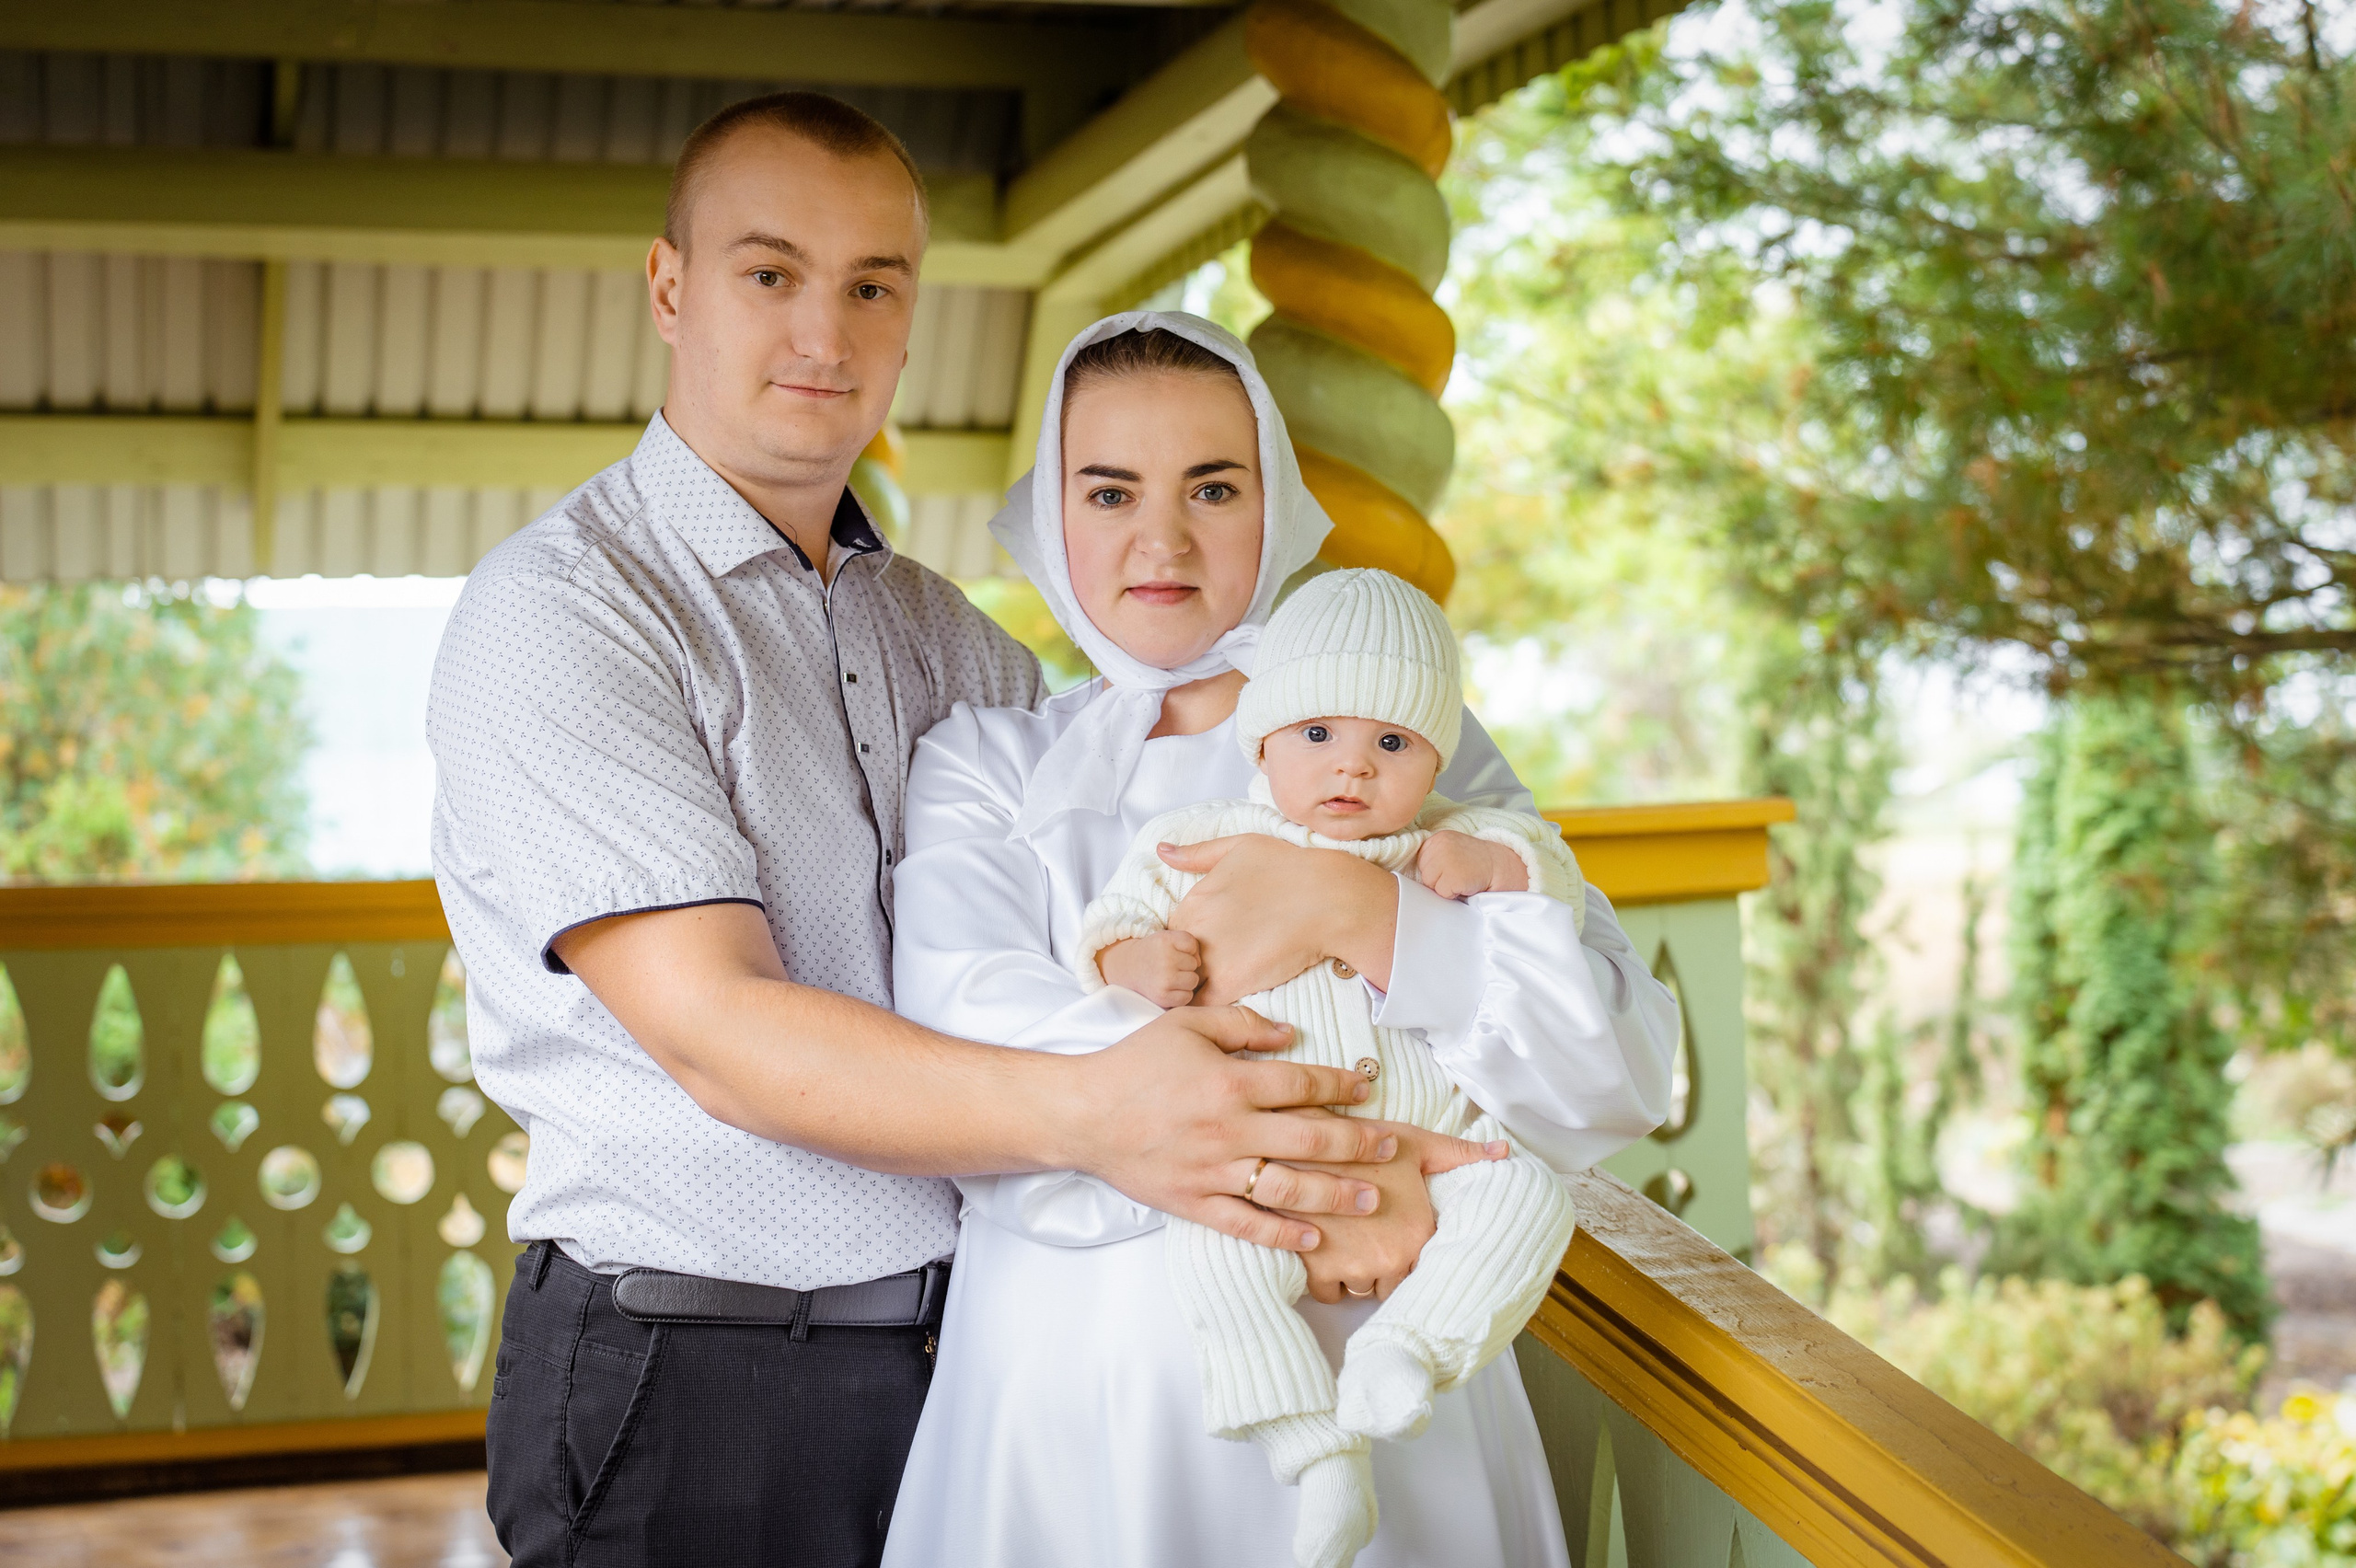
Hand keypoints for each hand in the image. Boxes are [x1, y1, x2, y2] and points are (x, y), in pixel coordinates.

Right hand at [1067, 1005, 1409, 1251]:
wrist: (1082, 1113)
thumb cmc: (1134, 1064)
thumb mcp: (1188, 1025)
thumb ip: (1243, 1026)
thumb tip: (1290, 1036)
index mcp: (1230, 1083)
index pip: (1303, 1085)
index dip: (1342, 1085)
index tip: (1366, 1088)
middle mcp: (1229, 1131)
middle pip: (1311, 1140)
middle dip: (1359, 1144)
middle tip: (1392, 1147)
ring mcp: (1213, 1172)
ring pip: (1288, 1188)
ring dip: (1336, 1194)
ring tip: (1371, 1198)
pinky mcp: (1195, 1203)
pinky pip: (1246, 1225)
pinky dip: (1282, 1235)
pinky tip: (1314, 1238)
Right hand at [1096, 932, 1201, 1008]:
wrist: (1129, 968)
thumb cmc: (1155, 952)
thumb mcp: (1168, 937)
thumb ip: (1189, 943)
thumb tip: (1199, 964)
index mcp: (1165, 940)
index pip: (1192, 944)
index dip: (1186, 949)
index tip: (1173, 951)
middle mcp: (1164, 959)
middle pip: (1194, 964)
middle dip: (1185, 965)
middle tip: (1168, 965)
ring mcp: (1164, 979)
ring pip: (1193, 981)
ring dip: (1185, 980)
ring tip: (1170, 976)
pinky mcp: (1162, 996)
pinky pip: (1187, 997)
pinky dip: (1181, 994)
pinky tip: (1169, 988)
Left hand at [1161, 835, 1398, 1004]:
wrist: (1329, 899)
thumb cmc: (1290, 868)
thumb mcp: (1240, 847)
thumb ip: (1198, 853)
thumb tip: (1162, 851)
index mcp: (1193, 901)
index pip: (1171, 934)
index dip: (1187, 945)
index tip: (1208, 948)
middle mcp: (1194, 930)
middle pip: (1174, 962)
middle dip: (1186, 969)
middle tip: (1216, 971)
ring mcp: (1210, 958)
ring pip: (1183, 985)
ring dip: (1194, 990)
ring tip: (1221, 987)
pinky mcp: (1230, 984)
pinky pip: (1202, 1005)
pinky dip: (1208, 1007)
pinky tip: (1229, 999)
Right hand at [1277, 1119, 1510, 1301]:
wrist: (1298, 1143)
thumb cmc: (1360, 1141)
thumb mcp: (1413, 1142)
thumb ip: (1459, 1153)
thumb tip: (1504, 1151)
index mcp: (1418, 1233)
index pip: (1422, 1267)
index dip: (1407, 1252)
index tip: (1394, 1236)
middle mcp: (1391, 1259)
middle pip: (1391, 1284)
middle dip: (1380, 1267)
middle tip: (1367, 1238)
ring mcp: (1353, 1268)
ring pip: (1360, 1289)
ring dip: (1355, 1274)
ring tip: (1346, 1242)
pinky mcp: (1318, 1271)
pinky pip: (1328, 1294)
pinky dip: (1326, 1279)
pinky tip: (1324, 1250)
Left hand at [1415, 831, 1527, 900]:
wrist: (1504, 867)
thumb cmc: (1477, 864)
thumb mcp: (1451, 852)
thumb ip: (1434, 858)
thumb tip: (1408, 878)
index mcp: (1437, 839)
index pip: (1420, 864)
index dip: (1436, 872)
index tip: (1453, 869)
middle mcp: (1439, 846)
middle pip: (1423, 875)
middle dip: (1438, 881)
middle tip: (1460, 874)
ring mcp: (1446, 860)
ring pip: (1430, 886)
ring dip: (1445, 888)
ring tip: (1463, 879)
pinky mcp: (1454, 877)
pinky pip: (1443, 894)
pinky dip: (1454, 894)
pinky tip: (1467, 885)